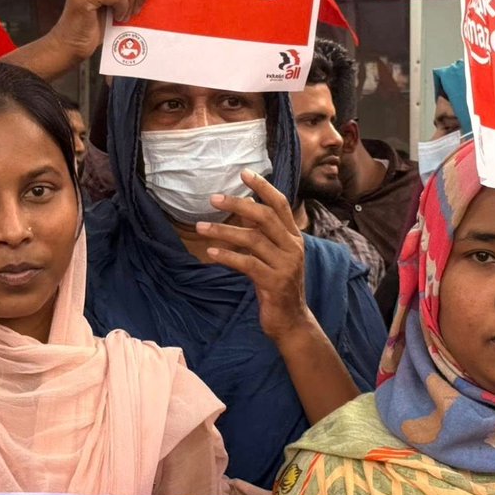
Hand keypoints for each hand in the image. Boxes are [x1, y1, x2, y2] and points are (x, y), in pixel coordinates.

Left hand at [196, 170, 315, 341]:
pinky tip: (210, 254)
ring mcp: (285, 265)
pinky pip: (247, 264)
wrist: (292, 322)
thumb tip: (245, 207)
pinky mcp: (274, 283)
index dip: (263, 187)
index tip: (244, 172)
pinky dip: (227, 256)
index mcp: (294, 238)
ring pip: (253, 239)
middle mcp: (293, 247)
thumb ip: (262, 234)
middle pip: (265, 216)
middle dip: (238, 204)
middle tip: (213, 198)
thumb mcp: (273, 256)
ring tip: (200, 227)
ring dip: (224, 230)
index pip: (280, 204)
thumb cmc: (277, 286)